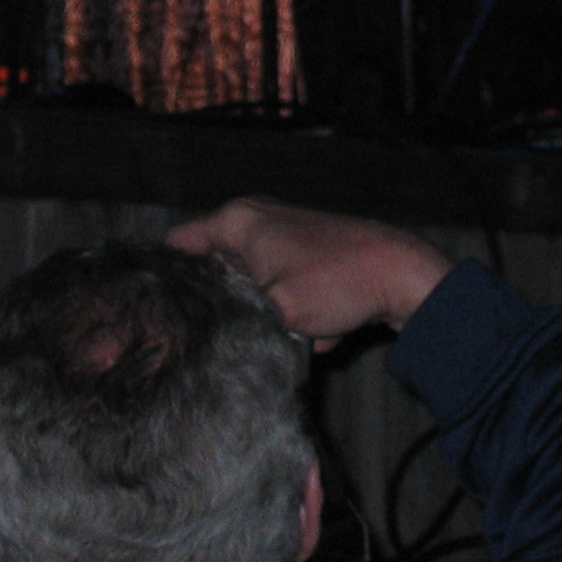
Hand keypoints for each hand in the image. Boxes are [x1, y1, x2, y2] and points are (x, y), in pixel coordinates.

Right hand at [167, 197, 452, 350]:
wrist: (403, 276)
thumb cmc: (338, 283)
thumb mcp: (273, 311)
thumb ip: (230, 323)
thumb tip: (203, 342)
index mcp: (238, 221)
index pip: (176, 246)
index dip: (164, 282)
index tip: (159, 318)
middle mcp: (255, 220)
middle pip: (213, 271)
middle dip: (220, 306)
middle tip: (216, 338)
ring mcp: (281, 237)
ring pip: (251, 290)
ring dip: (265, 317)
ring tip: (281, 332)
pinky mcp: (305, 260)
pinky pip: (283, 296)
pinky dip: (295, 316)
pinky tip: (316, 329)